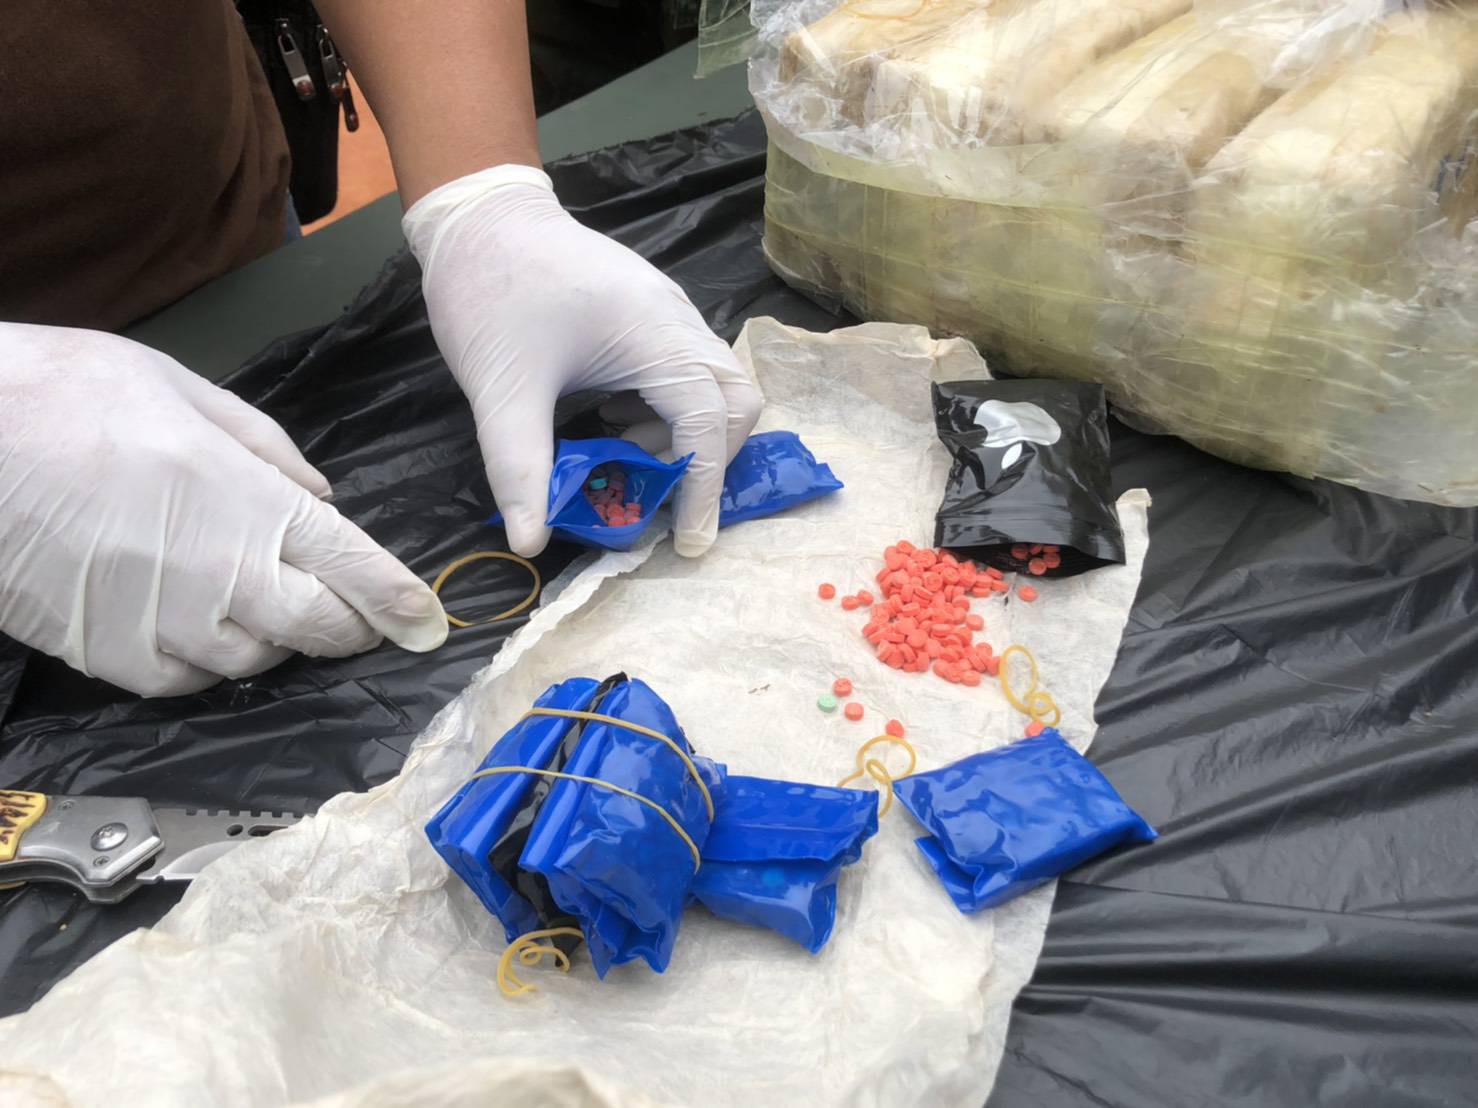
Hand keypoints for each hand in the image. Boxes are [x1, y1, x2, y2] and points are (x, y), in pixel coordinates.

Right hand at [0, 323, 446, 696]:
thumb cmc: (71, 394)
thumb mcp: (185, 391)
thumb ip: (267, 450)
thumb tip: (322, 496)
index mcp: (253, 503)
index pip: (356, 569)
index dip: (401, 602)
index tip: (429, 621)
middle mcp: (223, 573)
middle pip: (321, 630)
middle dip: (350, 628)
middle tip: (354, 617)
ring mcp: (166, 622)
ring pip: (258, 661)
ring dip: (276, 639)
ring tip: (258, 603)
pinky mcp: (110, 655)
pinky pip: (189, 681)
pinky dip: (209, 662)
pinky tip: (197, 627)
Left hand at [404, 166, 763, 556]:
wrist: (478, 213)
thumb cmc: (490, 291)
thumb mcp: (501, 388)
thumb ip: (521, 469)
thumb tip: (530, 543)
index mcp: (655, 335)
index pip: (708, 423)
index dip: (703, 489)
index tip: (685, 542)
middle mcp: (678, 321)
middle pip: (737, 402)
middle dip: (711, 459)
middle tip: (659, 493)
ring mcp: (670, 312)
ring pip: (717, 386)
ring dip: (687, 434)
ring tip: (625, 453)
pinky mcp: (653, 311)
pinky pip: (689, 369)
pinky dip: (670, 408)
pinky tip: (614, 417)